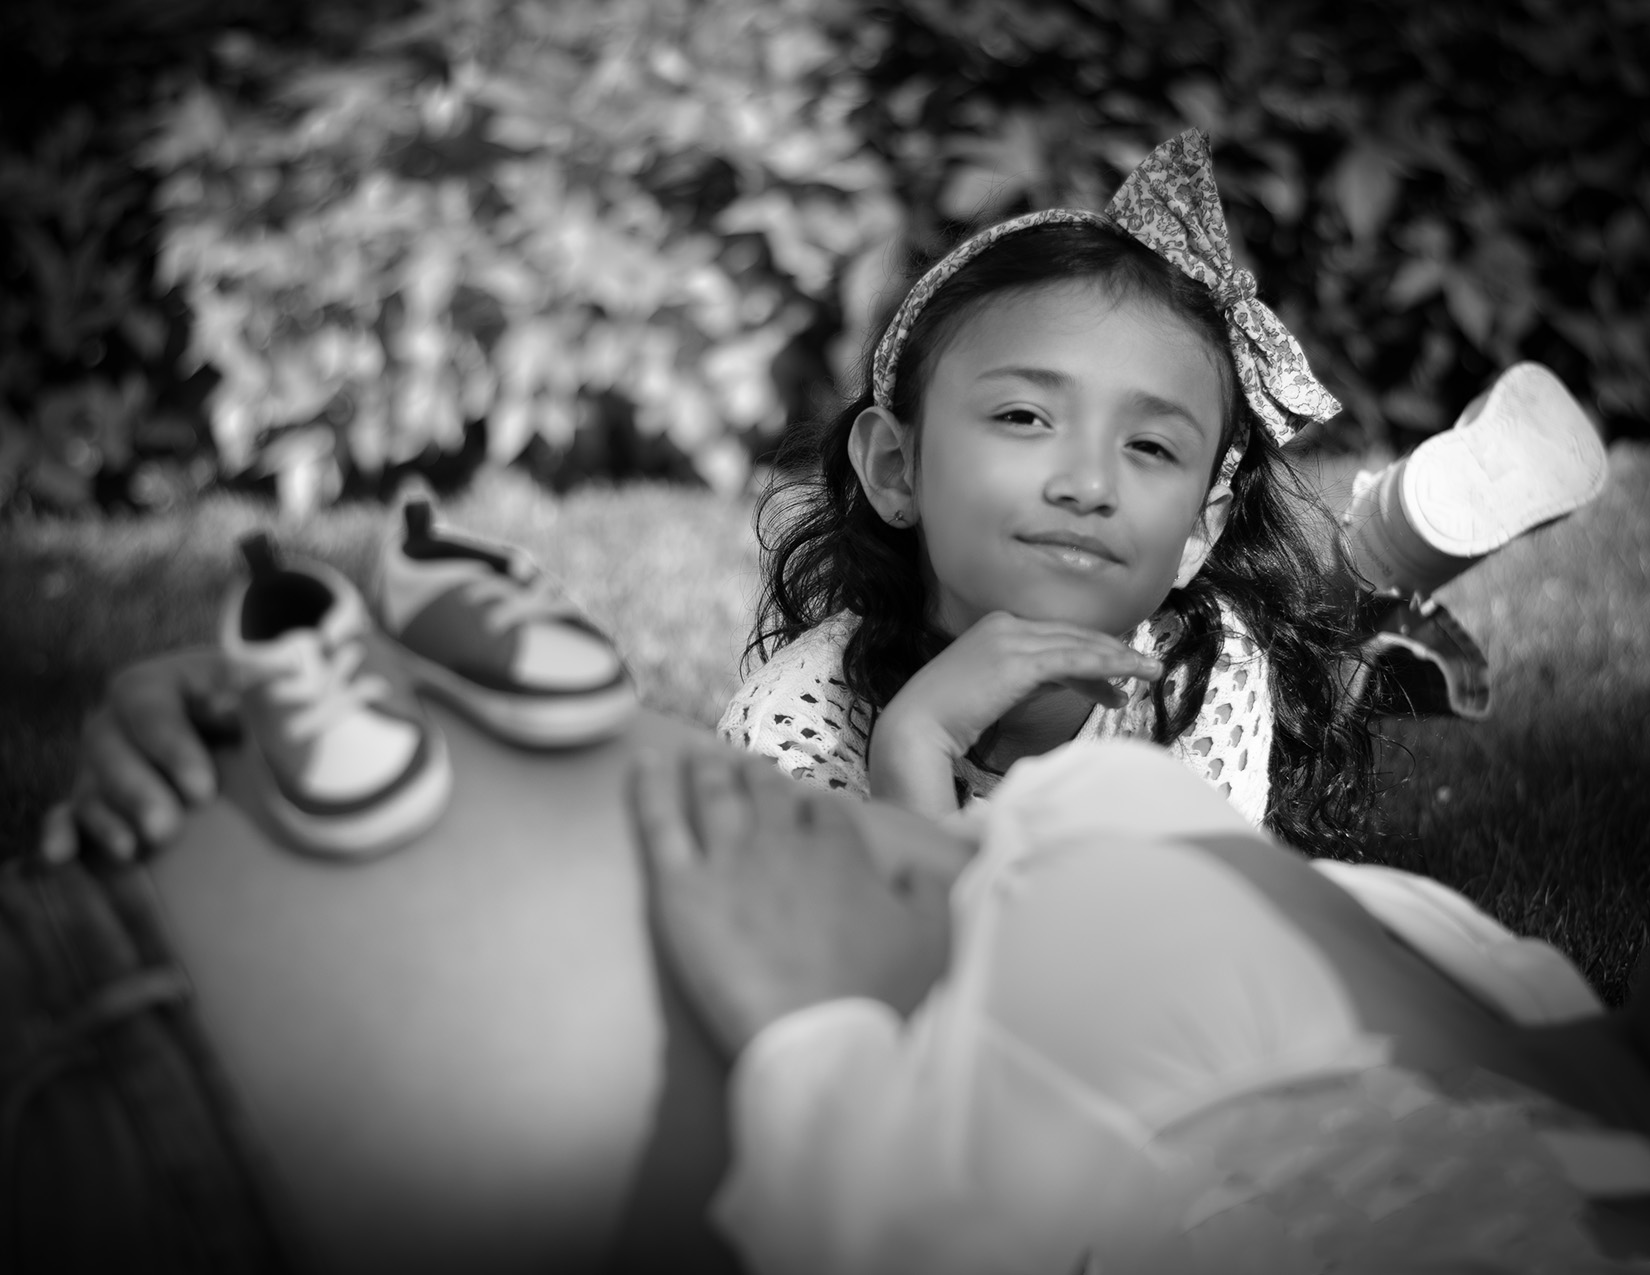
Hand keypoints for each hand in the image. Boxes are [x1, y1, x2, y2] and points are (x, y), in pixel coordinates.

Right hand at [39, 646, 240, 863]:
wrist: (230, 719)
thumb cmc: (245, 700)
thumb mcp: (249, 684)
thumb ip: (245, 689)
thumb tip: (236, 700)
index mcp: (147, 686)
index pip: (149, 711)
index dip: (172, 749)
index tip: (202, 789)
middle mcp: (112, 723)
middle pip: (110, 753)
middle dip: (137, 793)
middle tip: (166, 828)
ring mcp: (97, 764)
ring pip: (90, 789)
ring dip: (106, 822)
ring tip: (130, 851)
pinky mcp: (92, 800)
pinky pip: (66, 816)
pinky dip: (62, 834)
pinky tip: (61, 856)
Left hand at [630, 746, 954, 1060]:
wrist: (818, 1039)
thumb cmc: (877, 995)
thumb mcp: (932, 939)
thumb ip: (927, 891)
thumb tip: (917, 869)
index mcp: (838, 850)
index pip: (823, 809)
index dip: (812, 805)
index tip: (805, 807)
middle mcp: (780, 842)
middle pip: (764, 792)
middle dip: (755, 774)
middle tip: (745, 766)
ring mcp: (727, 860)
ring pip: (713, 795)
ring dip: (707, 769)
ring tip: (697, 755)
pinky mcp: (680, 888)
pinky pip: (659, 824)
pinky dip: (650, 787)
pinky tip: (642, 761)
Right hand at [868, 611, 1160, 816]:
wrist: (914, 728)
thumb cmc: (949, 719)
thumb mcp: (998, 690)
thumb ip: (1031, 680)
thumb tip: (1068, 682)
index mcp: (998, 626)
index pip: (1057, 638)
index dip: (1092, 656)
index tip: (1117, 679)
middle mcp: (1007, 624)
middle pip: (1073, 637)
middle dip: (1113, 654)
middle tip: (1147, 668)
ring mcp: (1012, 639)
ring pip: (1079, 645)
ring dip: (1120, 658)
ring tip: (1150, 671)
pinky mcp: (1019, 661)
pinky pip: (1073, 661)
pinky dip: (1105, 667)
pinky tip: (1128, 675)